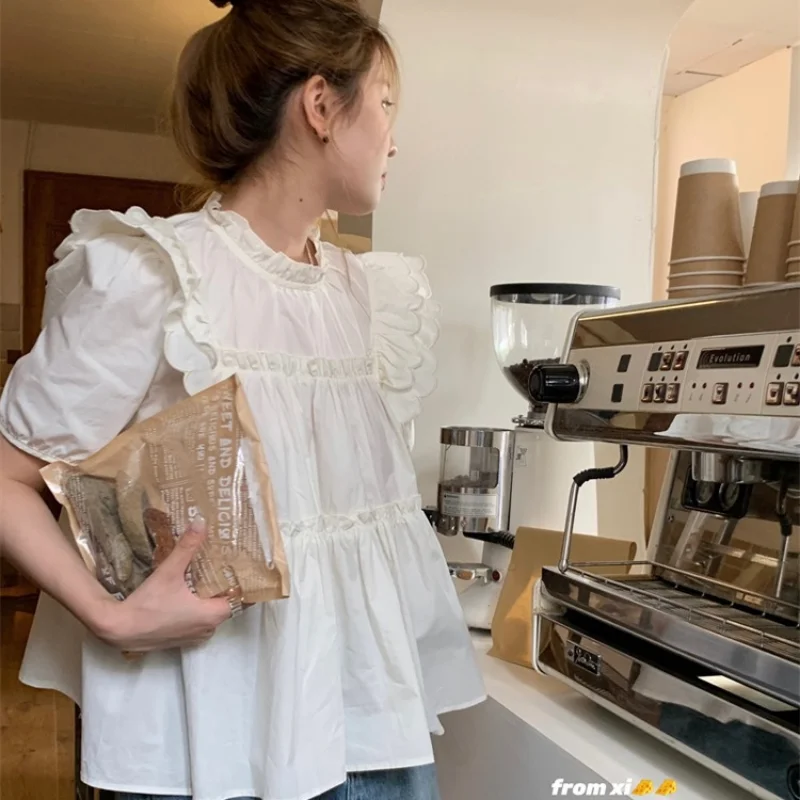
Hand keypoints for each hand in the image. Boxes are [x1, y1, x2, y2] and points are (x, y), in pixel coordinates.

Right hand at [91, 522, 232, 652]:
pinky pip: (198, 621)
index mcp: (212, 615)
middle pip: (226, 605)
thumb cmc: (148, 604)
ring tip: (210, 575)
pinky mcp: (181, 639)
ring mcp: (194, 637)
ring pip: (212, 614)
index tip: (243, 567)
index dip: (243, 583)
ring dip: (211, 598)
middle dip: (226, 587)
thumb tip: (201, 522)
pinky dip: (199, 608)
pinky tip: (190, 592)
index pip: (240, 599)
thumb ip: (187, 547)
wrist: (119, 630)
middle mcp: (208, 629)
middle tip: (225, 565)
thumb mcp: (169, 572)